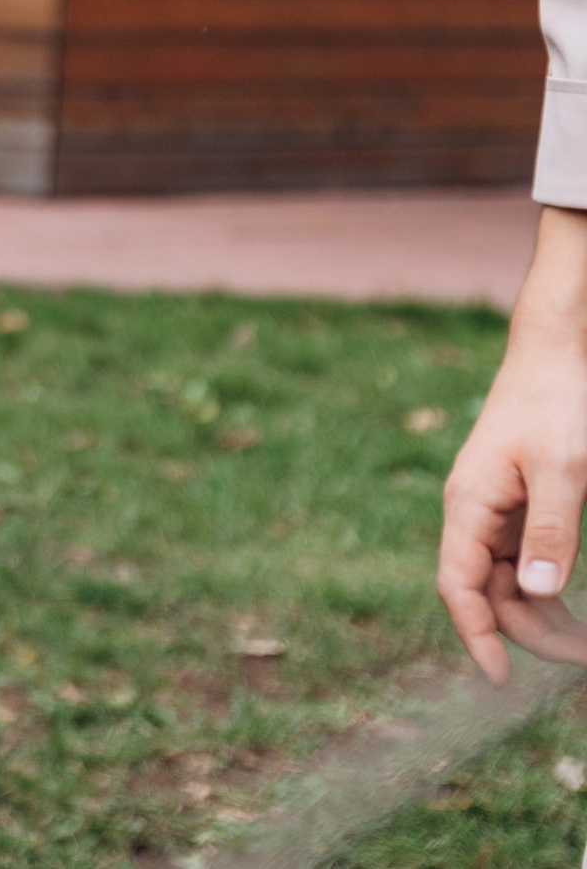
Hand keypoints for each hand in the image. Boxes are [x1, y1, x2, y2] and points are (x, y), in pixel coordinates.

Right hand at [439, 339, 586, 680]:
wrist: (555, 354)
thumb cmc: (555, 403)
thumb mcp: (562, 468)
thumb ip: (553, 530)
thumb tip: (541, 592)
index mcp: (469, 505)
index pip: (458, 585)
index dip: (475, 633)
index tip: (500, 678)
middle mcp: (474, 514)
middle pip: (487, 592)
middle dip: (527, 634)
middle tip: (582, 663)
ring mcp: (495, 511)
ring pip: (508, 582)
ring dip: (540, 618)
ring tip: (583, 649)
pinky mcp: (518, 506)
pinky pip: (524, 562)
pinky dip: (546, 591)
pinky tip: (570, 609)